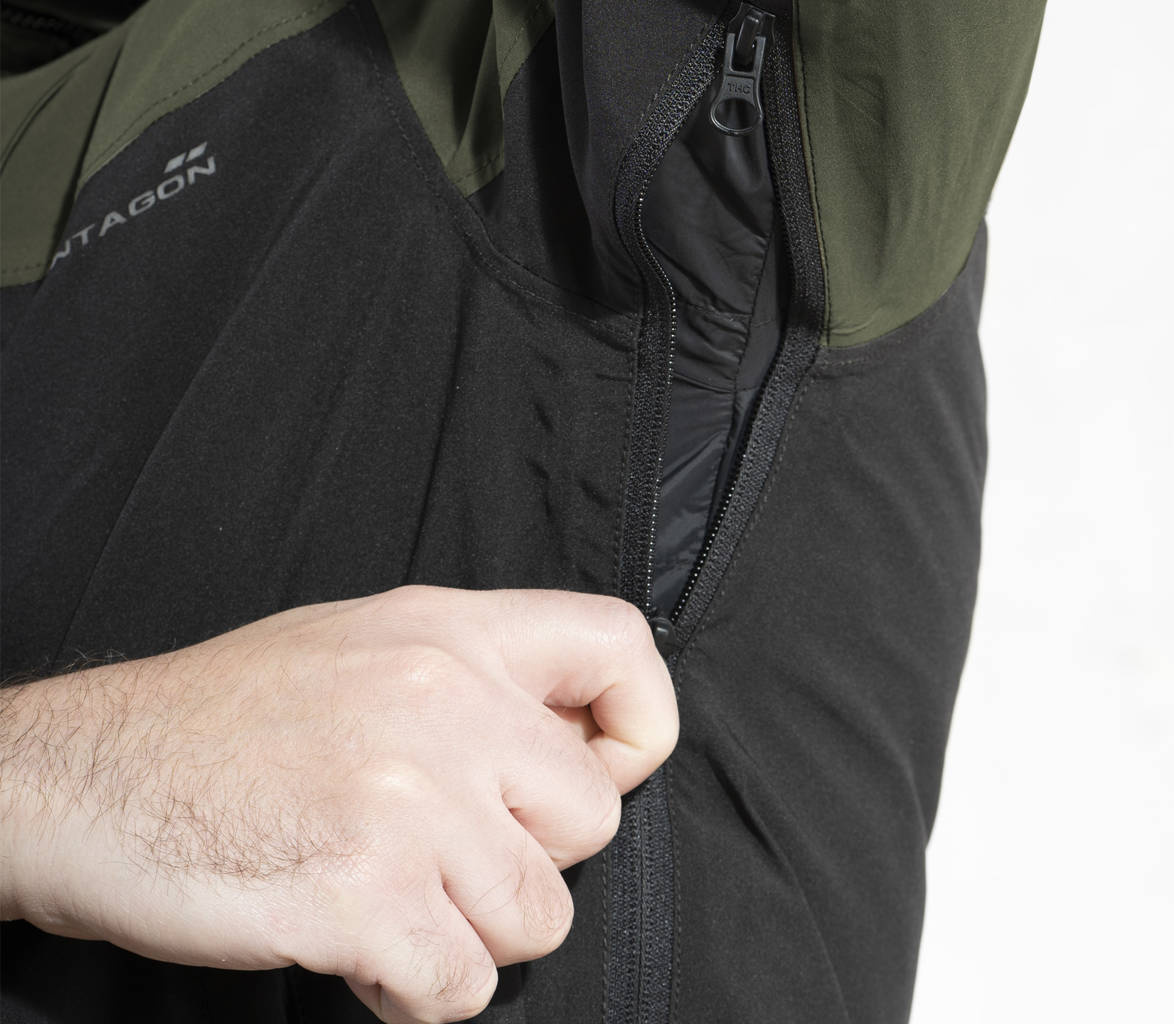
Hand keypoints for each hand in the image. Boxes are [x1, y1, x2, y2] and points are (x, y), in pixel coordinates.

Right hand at [0, 585, 677, 1022]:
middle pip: (591, 820)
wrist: (92, 775)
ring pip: (537, 917)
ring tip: (393, 898)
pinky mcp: (366, 894)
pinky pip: (463, 985)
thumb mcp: (368, 643)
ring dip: (471, 933)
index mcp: (450, 629)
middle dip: (530, 859)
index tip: (595, 771)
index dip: (638, 724)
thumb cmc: (232, 715)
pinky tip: (360, 945)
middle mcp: (444, 701)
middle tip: (447, 854)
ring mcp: (410, 799)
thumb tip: (583, 738)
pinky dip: (418, 988)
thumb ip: (481, 678)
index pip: (621, 645)